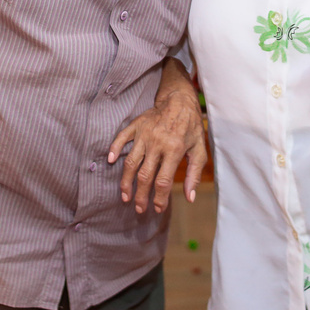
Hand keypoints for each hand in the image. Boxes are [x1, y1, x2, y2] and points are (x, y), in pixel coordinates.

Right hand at [108, 80, 205, 213]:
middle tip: (139, 209)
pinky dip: (113, 149)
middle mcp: (157, 143)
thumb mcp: (199, 150)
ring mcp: (144, 134)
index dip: (159, 198)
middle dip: (141, 196)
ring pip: (130, 162)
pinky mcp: (136, 126)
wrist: (179, 100)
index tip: (157, 209)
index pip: (163, 181)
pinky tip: (109, 161)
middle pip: (144, 176)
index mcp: (174, 150)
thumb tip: (190, 198)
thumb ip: (194, 174)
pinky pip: (121, 138)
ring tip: (125, 196)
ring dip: (126, 182)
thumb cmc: (191, 127)